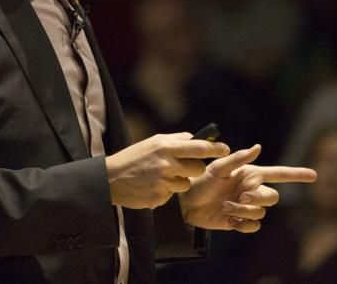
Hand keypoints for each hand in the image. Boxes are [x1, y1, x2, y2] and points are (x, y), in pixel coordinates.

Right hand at [105, 132, 229, 209]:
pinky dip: (165, 192)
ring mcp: (163, 183)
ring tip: (161, 177)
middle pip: (198, 169)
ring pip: (186, 184)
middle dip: (195, 168)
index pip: (199, 147)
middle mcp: (167, 164)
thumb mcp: (154, 142)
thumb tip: (196, 138)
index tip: (226, 149)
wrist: (110, 179)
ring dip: (178, 181)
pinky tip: (151, 186)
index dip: (216, 149)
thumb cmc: (134, 157)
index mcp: (166, 147)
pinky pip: (171, 195)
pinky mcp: (159, 198)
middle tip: (184, 166)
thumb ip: (176, 140)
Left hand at [179, 144, 316, 231]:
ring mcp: (247, 206)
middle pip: (273, 197)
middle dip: (258, 198)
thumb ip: (238, 158)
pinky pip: (253, 226)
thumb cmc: (201, 180)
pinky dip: (243, 224)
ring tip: (225, 207)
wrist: (186, 204)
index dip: (297, 174)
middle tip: (239, 197)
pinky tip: (230, 220)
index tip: (314, 175)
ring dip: (244, 211)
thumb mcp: (217, 168)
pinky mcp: (240, 221)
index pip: (279, 174)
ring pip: (261, 213)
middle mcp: (252, 190)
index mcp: (251, 174)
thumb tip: (258, 147)